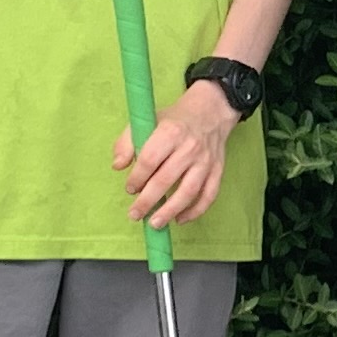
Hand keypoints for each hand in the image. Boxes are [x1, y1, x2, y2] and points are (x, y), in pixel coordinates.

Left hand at [113, 80, 240, 227]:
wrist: (210, 112)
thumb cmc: (173, 120)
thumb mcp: (147, 121)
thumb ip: (127, 142)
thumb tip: (118, 166)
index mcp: (170, 132)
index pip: (149, 160)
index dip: (137, 178)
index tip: (130, 188)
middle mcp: (189, 148)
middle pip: (166, 179)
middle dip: (147, 201)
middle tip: (134, 214)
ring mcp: (206, 161)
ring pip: (189, 192)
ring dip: (170, 211)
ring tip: (155, 224)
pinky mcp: (218, 170)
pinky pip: (209, 195)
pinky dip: (195, 211)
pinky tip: (180, 219)